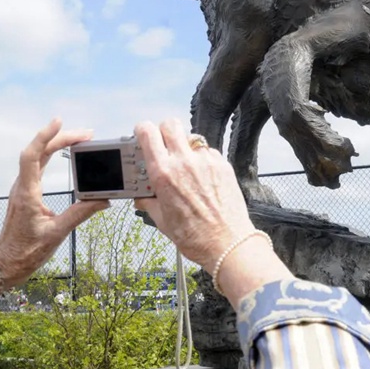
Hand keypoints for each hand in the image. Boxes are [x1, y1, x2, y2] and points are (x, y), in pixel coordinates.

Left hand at [0, 118, 108, 286]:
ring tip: (81, 140)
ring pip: (39, 157)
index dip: (44, 136)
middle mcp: (23, 187)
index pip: (32, 156)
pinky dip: (53, 155)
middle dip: (62, 138)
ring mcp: (23, 189)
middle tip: (87, 134)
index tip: (59, 122)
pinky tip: (66, 154)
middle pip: (39, 152)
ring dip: (58, 145)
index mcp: (27, 194)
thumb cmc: (26, 252)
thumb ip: (81, 214)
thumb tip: (103, 200)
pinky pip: (38, 166)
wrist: (5, 263)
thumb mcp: (57, 233)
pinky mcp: (26, 193)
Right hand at [133, 118, 255, 272]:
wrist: (228, 244)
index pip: (148, 133)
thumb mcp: (162, 221)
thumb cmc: (196, 237)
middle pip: (170, 124)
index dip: (142, 130)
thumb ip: (149, 202)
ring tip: (185, 166)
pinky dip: (202, 160)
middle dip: (164, 131)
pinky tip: (202, 177)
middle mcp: (184, 162)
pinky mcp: (223, 165)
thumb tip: (142, 196)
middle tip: (163, 145)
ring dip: (184, 147)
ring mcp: (206, 161)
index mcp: (163, 174)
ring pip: (191, 138)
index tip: (142, 135)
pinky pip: (208, 152)